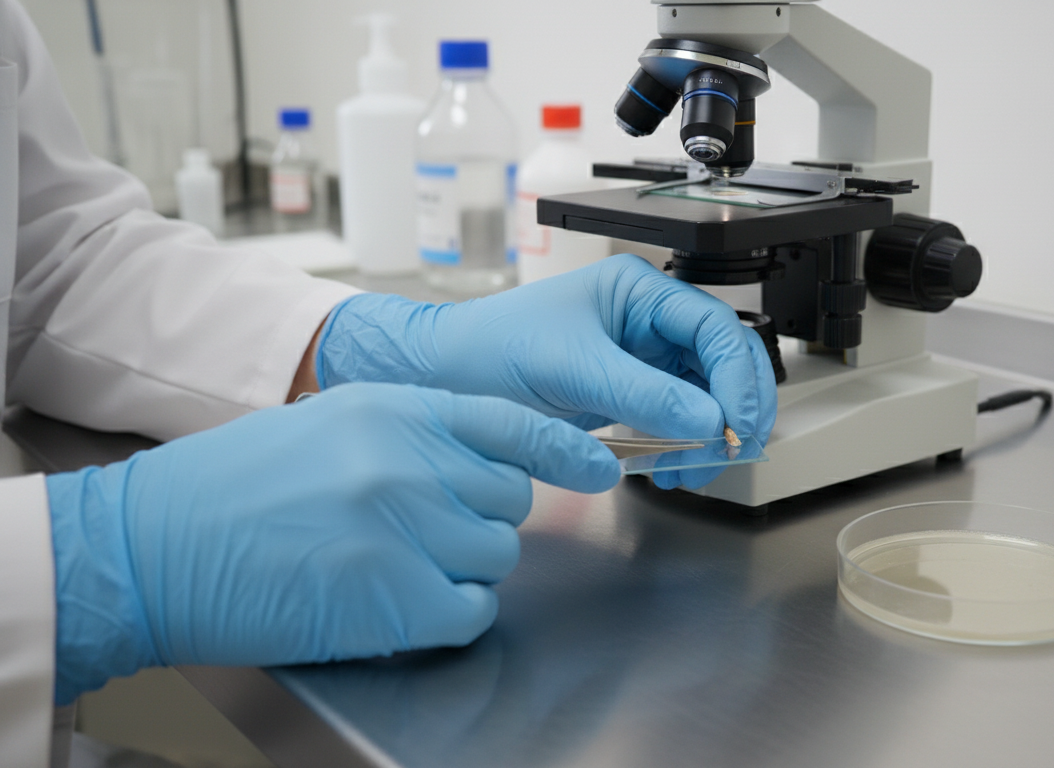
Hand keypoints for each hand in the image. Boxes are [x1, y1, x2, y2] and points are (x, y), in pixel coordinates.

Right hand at [44, 383, 618, 704]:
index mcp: (395, 411)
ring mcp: (405, 530)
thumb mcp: (333, 426)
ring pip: (496, 554)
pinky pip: (472, 609)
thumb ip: (415, 434)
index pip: (512, 423)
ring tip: (395, 565)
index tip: (599, 465)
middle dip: (483, 517)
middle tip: (426, 529)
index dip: (563, 449)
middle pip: (511, 497)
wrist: (157, 545)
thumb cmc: (235, 487)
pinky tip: (403, 602)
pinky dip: (452, 613)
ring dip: (462, 566)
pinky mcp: (394, 598)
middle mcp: (410, 462)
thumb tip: (484, 459)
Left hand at [318, 254, 778, 488]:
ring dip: (712, 435)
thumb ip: (642, 394)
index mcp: (639, 291)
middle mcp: (648, 321)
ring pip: (708, 394)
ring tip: (693, 469)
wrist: (442, 379)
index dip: (737, 378)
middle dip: (735, 408)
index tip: (734, 425)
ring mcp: (642, 359)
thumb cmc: (491, 352)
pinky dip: (686, 447)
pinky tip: (672, 469)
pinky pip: (679, 419)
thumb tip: (707, 420)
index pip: (716, 328)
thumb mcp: (570, 369)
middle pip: (725, 361)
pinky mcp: (630, 394)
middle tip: (730, 451)